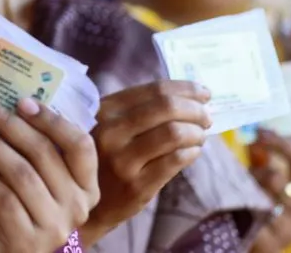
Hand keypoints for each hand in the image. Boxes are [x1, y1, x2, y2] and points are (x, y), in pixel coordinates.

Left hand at [0, 94, 99, 252]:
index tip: (21, 101)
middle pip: (44, 153)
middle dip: (7, 123)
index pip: (80, 145)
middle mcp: (78, 207)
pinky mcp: (27, 241)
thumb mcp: (28, 176)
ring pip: (22, 173)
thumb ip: (26, 149)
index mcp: (86, 186)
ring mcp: (56, 227)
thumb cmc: (14, 209)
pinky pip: (4, 198)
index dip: (52, 120)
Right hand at [83, 81, 210, 240]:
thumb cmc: (102, 156)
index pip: (155, 90)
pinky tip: (192, 152)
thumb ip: (137, 108)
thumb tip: (190, 96)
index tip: (204, 93)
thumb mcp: (106, 125)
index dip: (186, 89)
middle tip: (206, 116)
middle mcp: (110, 132)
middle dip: (196, 110)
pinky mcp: (136, 186)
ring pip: (174, 134)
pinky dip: (192, 152)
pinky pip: (176, 161)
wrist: (83, 201)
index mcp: (105, 110)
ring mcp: (122, 160)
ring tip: (199, 136)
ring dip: (196, 132)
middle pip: (167, 108)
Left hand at [248, 131, 290, 251]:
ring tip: (239, 193)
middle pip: (277, 176)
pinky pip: (250, 213)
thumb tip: (255, 134)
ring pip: (261, 195)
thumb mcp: (266, 184)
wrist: (259, 247)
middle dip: (254, 168)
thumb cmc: (262, 212)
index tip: (259, 132)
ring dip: (245, 188)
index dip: (280, 141)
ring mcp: (288, 228)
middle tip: (242, 173)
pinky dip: (239, 203)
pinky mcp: (270, 241)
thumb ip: (263, 161)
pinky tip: (232, 203)